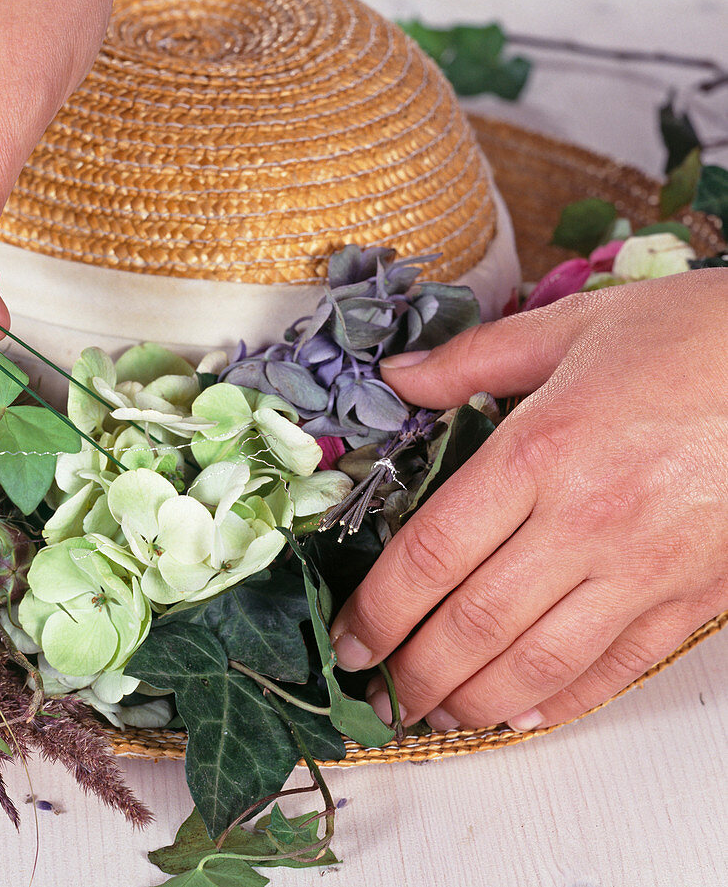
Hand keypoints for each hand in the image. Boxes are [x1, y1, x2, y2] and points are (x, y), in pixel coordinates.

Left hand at [330, 268, 727, 731]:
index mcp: (540, 451)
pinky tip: (520, 713)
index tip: (348, 640)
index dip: (377, 610)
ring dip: (474, 701)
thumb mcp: (572, 326)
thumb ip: (470, 361)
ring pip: (540, 662)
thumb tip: (396, 377)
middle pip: (475, 623)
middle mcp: (588, 520)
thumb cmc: (696, 337)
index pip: (431, 554)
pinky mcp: (697, 595)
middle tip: (375, 695)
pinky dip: (562, 701)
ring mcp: (647, 567)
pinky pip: (618, 667)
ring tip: (431, 715)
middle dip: (412, 673)